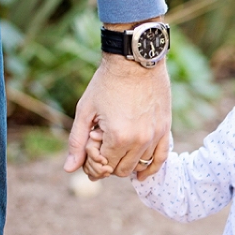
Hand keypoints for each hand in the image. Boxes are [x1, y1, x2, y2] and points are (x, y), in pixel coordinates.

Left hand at [64, 54, 171, 180]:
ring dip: (127, 164)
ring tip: (117, 153)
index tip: (89, 158)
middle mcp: (139, 140)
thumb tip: (69, 169)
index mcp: (118, 137)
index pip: (105, 167)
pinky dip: (151, 168)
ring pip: (140, 165)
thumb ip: (77, 142)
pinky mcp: (165, 129)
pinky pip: (160, 158)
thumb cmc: (107, 82)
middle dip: (109, 166)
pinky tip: (141, 175)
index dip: (94, 165)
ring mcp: (154, 135)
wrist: (134, 60)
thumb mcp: (86, 110)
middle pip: (122, 170)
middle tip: (102, 155)